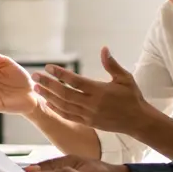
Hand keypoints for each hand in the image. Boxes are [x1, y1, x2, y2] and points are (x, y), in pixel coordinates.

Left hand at [32, 47, 153, 133]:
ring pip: (63, 106)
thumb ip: (112, 64)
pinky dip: (56, 109)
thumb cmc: (132, 96)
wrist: (138, 121)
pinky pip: (68, 116)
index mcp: (100, 91)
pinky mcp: (88, 123)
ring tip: (37, 88)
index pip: (75, 81)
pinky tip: (47, 102)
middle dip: (48, 84)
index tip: (48, 67)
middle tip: (35, 76)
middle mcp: (92, 104)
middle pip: (64, 93)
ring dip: (48, 96)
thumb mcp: (125, 78)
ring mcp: (89, 115)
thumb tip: (104, 48)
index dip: (60, 74)